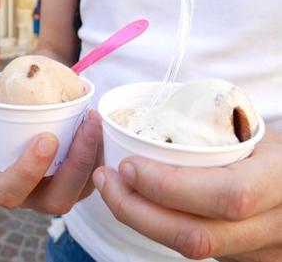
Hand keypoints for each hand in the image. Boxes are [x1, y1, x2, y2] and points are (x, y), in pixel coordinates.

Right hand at [0, 109, 102, 212]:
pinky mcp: (83, 185)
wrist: (32, 111)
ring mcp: (62, 193)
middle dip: (74, 166)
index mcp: (6, 186)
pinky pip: (97, 177)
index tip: (46, 138)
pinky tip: (99, 125)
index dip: (28, 171)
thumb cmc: (5, 119)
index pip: (11, 192)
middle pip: (57, 200)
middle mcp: (35, 197)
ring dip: (93, 155)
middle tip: (83, 127)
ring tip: (93, 120)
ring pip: (83, 189)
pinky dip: (102, 152)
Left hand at [93, 131, 281, 260]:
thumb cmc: (274, 152)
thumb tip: (151, 122)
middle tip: (107, 180)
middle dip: (138, 211)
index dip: (169, 186)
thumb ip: (214, 137)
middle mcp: (275, 226)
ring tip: (113, 191)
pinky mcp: (244, 259)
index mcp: (281, 181)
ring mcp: (260, 251)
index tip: (128, 165)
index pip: (226, 196)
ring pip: (191, 249)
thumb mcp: (254, 134)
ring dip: (141, 221)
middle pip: (197, 236)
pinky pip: (194, 247)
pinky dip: (159, 225)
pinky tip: (140, 204)